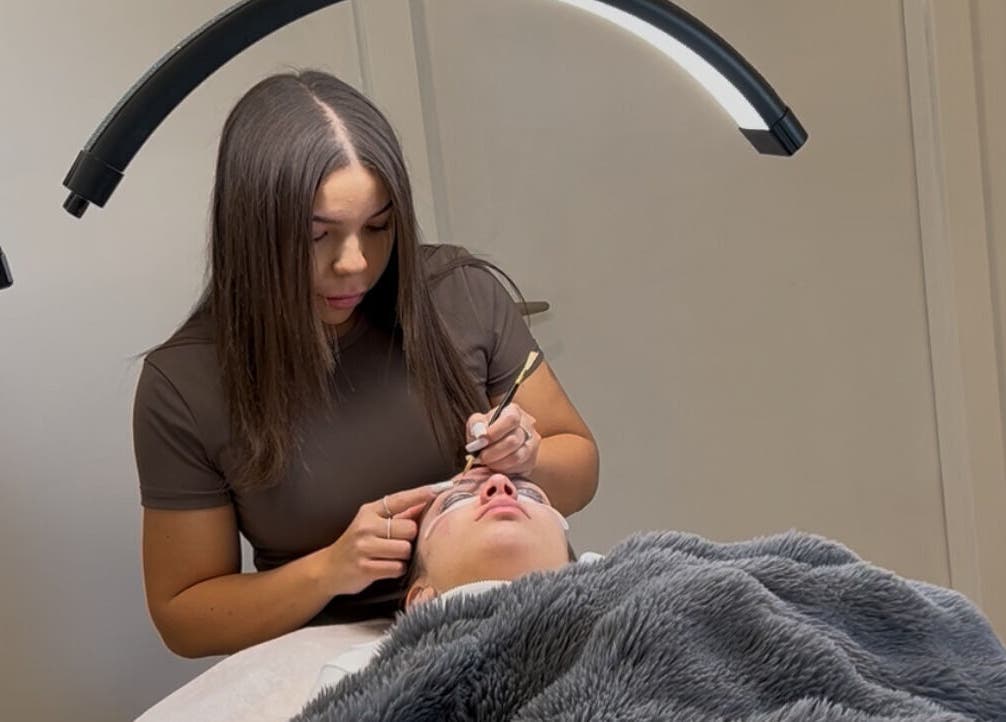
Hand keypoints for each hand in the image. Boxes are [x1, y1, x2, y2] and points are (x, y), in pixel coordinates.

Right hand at [321, 484, 436, 596]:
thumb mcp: (372, 523)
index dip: (421, 494)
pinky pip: (397, 567)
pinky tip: (385, 567)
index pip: (400, 499)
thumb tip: (425, 503)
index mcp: (369, 511)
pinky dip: (396, 569)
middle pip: (409, 528)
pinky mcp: (365, 568)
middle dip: (408, 538)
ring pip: (405, 549)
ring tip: (389, 556)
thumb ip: (398, 515)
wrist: (328, 568)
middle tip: (395, 543)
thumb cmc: (357, 544)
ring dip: (403, 556)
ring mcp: (364, 547)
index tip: (442, 487)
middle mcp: (366, 526)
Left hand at [465, 402, 539, 476]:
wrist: (498, 443)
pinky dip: (503, 469)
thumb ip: (476, 425)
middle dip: (493, 452)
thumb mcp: (478, 422)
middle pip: (513, 440)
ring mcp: (532, 444)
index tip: (481, 441)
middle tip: (481, 456)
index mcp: (514, 411)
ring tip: (487, 461)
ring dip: (497, 462)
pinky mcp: (531, 461)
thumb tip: (480, 435)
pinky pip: (517, 468)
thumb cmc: (487, 430)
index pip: (511, 419)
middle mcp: (527, 426)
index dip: (495, 432)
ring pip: (516, 457)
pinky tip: (496, 465)